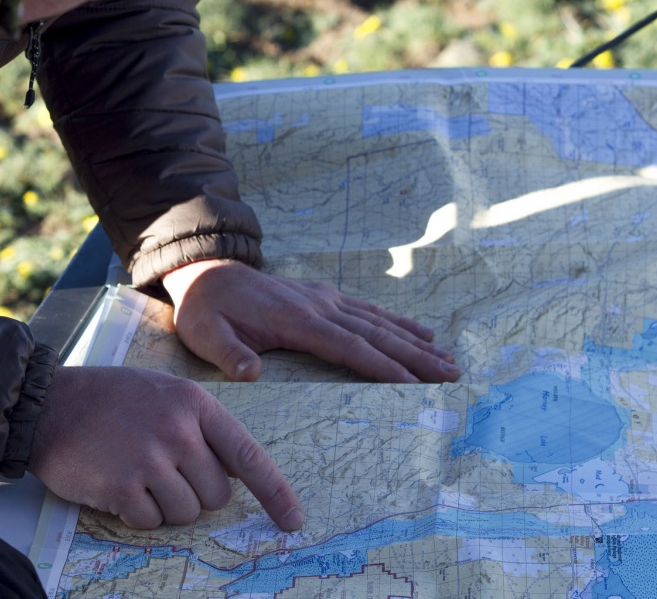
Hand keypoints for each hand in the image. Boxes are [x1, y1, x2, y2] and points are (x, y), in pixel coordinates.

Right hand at [28, 366, 303, 531]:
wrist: (49, 404)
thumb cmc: (109, 399)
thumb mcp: (164, 393)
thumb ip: (199, 426)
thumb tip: (233, 474)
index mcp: (194, 405)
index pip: (247, 455)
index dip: (275, 492)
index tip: (293, 521)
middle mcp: (178, 431)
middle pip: (216, 495)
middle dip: (194, 495)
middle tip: (161, 473)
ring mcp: (150, 458)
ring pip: (185, 513)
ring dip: (163, 506)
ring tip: (134, 473)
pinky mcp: (122, 486)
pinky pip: (150, 522)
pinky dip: (134, 513)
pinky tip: (115, 484)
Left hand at [162, 260, 459, 383]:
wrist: (205, 271)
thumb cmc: (205, 310)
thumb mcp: (206, 334)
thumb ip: (229, 354)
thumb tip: (252, 373)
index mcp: (295, 319)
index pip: (347, 346)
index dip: (381, 366)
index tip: (413, 384)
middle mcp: (318, 305)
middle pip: (375, 333)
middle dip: (415, 356)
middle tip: (451, 375)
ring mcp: (323, 298)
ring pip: (378, 321)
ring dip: (415, 341)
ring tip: (449, 359)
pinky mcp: (322, 296)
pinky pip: (367, 311)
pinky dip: (397, 322)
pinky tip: (422, 332)